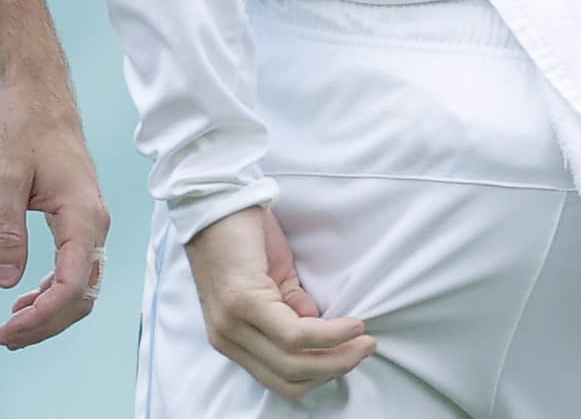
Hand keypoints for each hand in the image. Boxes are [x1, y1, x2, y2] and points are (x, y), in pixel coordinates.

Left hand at [0, 73, 110, 349]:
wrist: (40, 95)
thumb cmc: (23, 127)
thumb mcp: (5, 178)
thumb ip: (7, 231)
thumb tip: (7, 283)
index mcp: (83, 215)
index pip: (71, 285)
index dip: (41, 317)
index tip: (6, 331)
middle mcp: (95, 223)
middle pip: (83, 294)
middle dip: (46, 324)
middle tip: (4, 339)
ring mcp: (91, 221)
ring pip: (82, 285)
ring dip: (51, 312)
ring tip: (12, 328)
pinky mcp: (80, 218)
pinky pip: (76, 268)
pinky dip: (54, 291)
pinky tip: (26, 298)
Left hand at [188, 204, 373, 399]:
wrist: (216, 201)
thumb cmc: (241, 235)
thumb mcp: (272, 280)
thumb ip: (291, 308)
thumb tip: (319, 329)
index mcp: (232, 338)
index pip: (279, 379)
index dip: (318, 375)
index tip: (348, 357)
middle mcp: (227, 339)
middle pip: (289, 378)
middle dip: (334, 368)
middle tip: (364, 349)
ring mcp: (232, 324)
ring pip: (293, 361)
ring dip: (337, 354)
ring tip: (363, 338)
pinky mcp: (243, 303)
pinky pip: (293, 333)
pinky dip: (328, 333)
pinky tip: (349, 323)